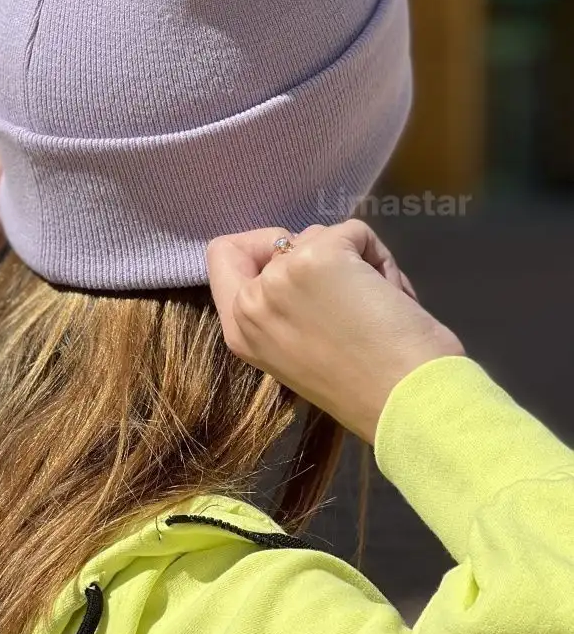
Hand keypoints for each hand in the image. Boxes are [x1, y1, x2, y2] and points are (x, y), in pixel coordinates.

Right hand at [207, 221, 464, 443]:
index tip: (297, 270)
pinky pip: (353, 230)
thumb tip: (303, 258)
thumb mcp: (301, 347)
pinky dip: (378, 256)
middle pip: (275, 238)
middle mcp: (250, 302)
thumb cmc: (367, 389)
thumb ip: (285, 306)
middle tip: (342, 297)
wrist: (408, 403)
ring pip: (317, 234)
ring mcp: (281, 276)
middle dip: (315, 256)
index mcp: (240, 330)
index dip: (260, 249)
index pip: (223, 256)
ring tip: (374, 306)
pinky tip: (391, 295)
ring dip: (352, 260)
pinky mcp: (319, 256)